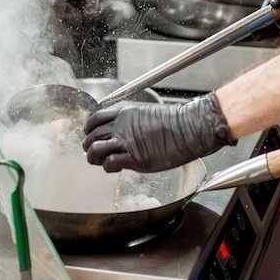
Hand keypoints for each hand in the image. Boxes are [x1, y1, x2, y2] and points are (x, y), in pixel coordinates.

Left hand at [82, 94, 235, 172]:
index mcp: (123, 111)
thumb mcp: (146, 113)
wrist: (190, 128)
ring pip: (94, 150)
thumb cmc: (175, 122)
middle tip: (96, 154)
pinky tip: (117, 168)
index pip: (93, 119)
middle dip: (89, 147)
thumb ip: (131, 121)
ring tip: (102, 162)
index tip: (92, 136)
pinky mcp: (134, 158)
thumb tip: (125, 131)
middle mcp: (121, 124)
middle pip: (91, 136)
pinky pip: (109, 163)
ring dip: (94, 158)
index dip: (89, 130)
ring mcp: (126, 141)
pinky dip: (108, 167)